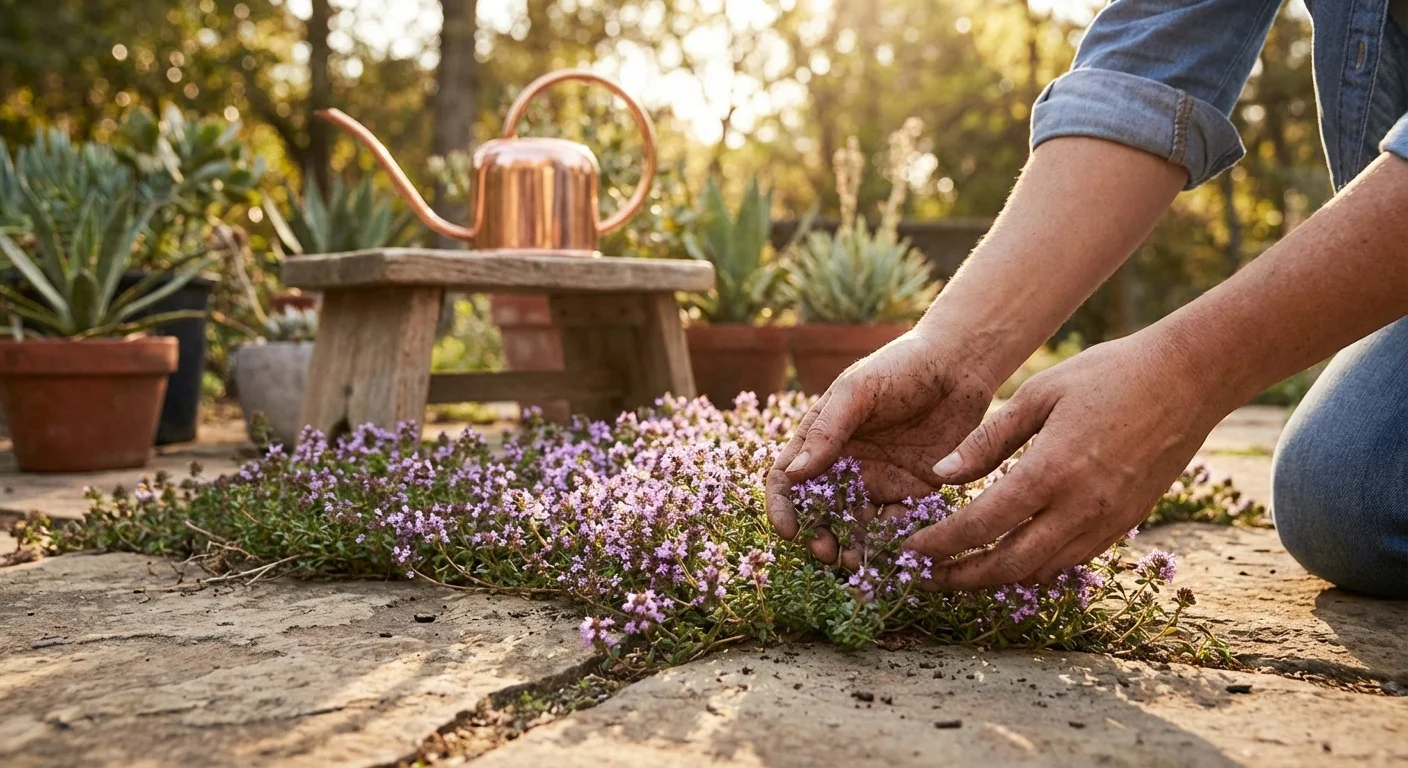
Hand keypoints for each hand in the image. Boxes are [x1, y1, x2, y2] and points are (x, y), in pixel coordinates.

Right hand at [766, 329, 999, 565]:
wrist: (959, 363)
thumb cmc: (899, 366)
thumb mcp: (856, 391)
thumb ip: (826, 431)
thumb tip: (795, 473)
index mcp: (822, 440)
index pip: (789, 479)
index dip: (783, 508)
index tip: (788, 532)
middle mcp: (847, 466)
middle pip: (822, 512)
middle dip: (821, 536)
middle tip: (829, 553)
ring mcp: (880, 482)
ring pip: (858, 526)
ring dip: (855, 547)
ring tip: (860, 562)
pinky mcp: (916, 492)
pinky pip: (900, 525)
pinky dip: (895, 542)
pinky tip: (897, 551)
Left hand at [903, 335, 1224, 589]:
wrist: (1187, 380)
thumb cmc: (1107, 375)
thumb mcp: (1038, 395)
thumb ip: (987, 440)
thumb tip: (940, 474)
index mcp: (1051, 471)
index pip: (981, 525)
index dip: (940, 544)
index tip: (908, 548)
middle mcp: (1080, 507)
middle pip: (1007, 565)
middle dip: (959, 577)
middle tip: (923, 578)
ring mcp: (1107, 522)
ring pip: (1040, 570)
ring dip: (994, 578)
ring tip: (957, 573)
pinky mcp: (1125, 524)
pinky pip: (1070, 560)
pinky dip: (1033, 567)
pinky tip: (1008, 557)